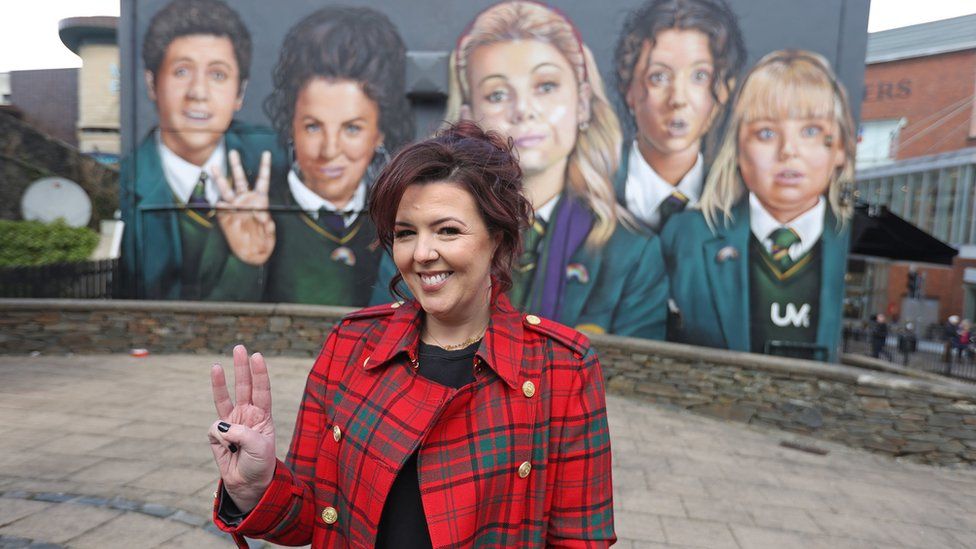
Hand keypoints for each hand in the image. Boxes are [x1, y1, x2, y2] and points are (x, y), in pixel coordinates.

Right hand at [209, 344, 276, 513]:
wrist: (248, 484)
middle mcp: (247, 415)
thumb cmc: (260, 464)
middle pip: (244, 386)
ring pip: (225, 398)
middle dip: (242, 367)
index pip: (262, 390)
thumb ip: (240, 433)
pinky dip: (218, 438)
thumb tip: (219, 426)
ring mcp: (231, 423)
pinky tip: (227, 448)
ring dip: (221, 382)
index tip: (257, 356)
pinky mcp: (216, 435)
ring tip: (217, 365)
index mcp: (263, 416)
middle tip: (240, 347)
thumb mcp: (258, 447)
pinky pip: (214, 430)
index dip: (259, 373)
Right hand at [213, 150, 275, 265]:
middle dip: (236, 166)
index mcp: (260, 201)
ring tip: (214, 168)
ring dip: (220, 179)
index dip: (264, 167)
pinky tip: (221, 204)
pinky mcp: (225, 218)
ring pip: (226, 190)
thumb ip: (267, 224)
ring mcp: (234, 208)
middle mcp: (246, 201)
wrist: (252, 255)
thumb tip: (259, 212)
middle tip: (233, 152)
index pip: (262, 181)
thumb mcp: (270, 234)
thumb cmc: (264, 242)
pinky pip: (221, 208)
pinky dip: (220, 205)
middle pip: (240, 180)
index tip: (266, 153)